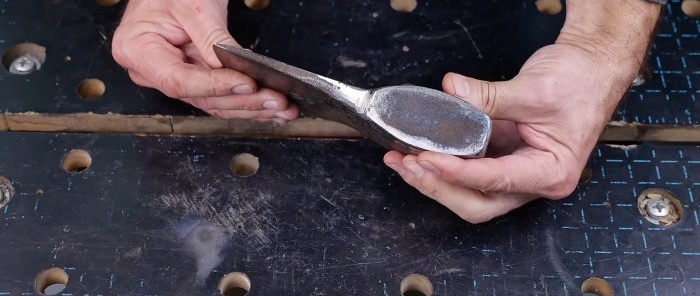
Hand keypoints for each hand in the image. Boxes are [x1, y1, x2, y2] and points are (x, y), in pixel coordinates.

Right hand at [111, 0, 298, 121]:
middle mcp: (150, 70)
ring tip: (282, 108)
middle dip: (244, 101)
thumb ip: (212, 40)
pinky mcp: (193, 78)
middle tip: (276, 100)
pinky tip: (271, 107)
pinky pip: (220, 95)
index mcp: (138, 50)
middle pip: (201, 97)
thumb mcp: (194, 6)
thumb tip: (233, 70)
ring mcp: (172, 76)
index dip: (216, 86)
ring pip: (214, 102)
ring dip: (252, 107)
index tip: (248, 84)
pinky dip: (247, 101)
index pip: (179, 81)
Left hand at [384, 0, 660, 222]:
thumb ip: (488, 96)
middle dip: (439, 187)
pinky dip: (445, 162)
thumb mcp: (533, 89)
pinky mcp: (504, 157)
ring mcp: (517, 171)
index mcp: (551, 172)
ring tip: (404, 161)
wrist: (594, 66)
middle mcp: (533, 180)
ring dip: (435, 179)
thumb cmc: (582, 82)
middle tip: (409, 166)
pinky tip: (422, 151)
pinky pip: (469, 169)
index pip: (495, 181)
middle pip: (477, 202)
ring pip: (469, 192)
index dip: (458, 172)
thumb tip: (452, 93)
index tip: (429, 158)